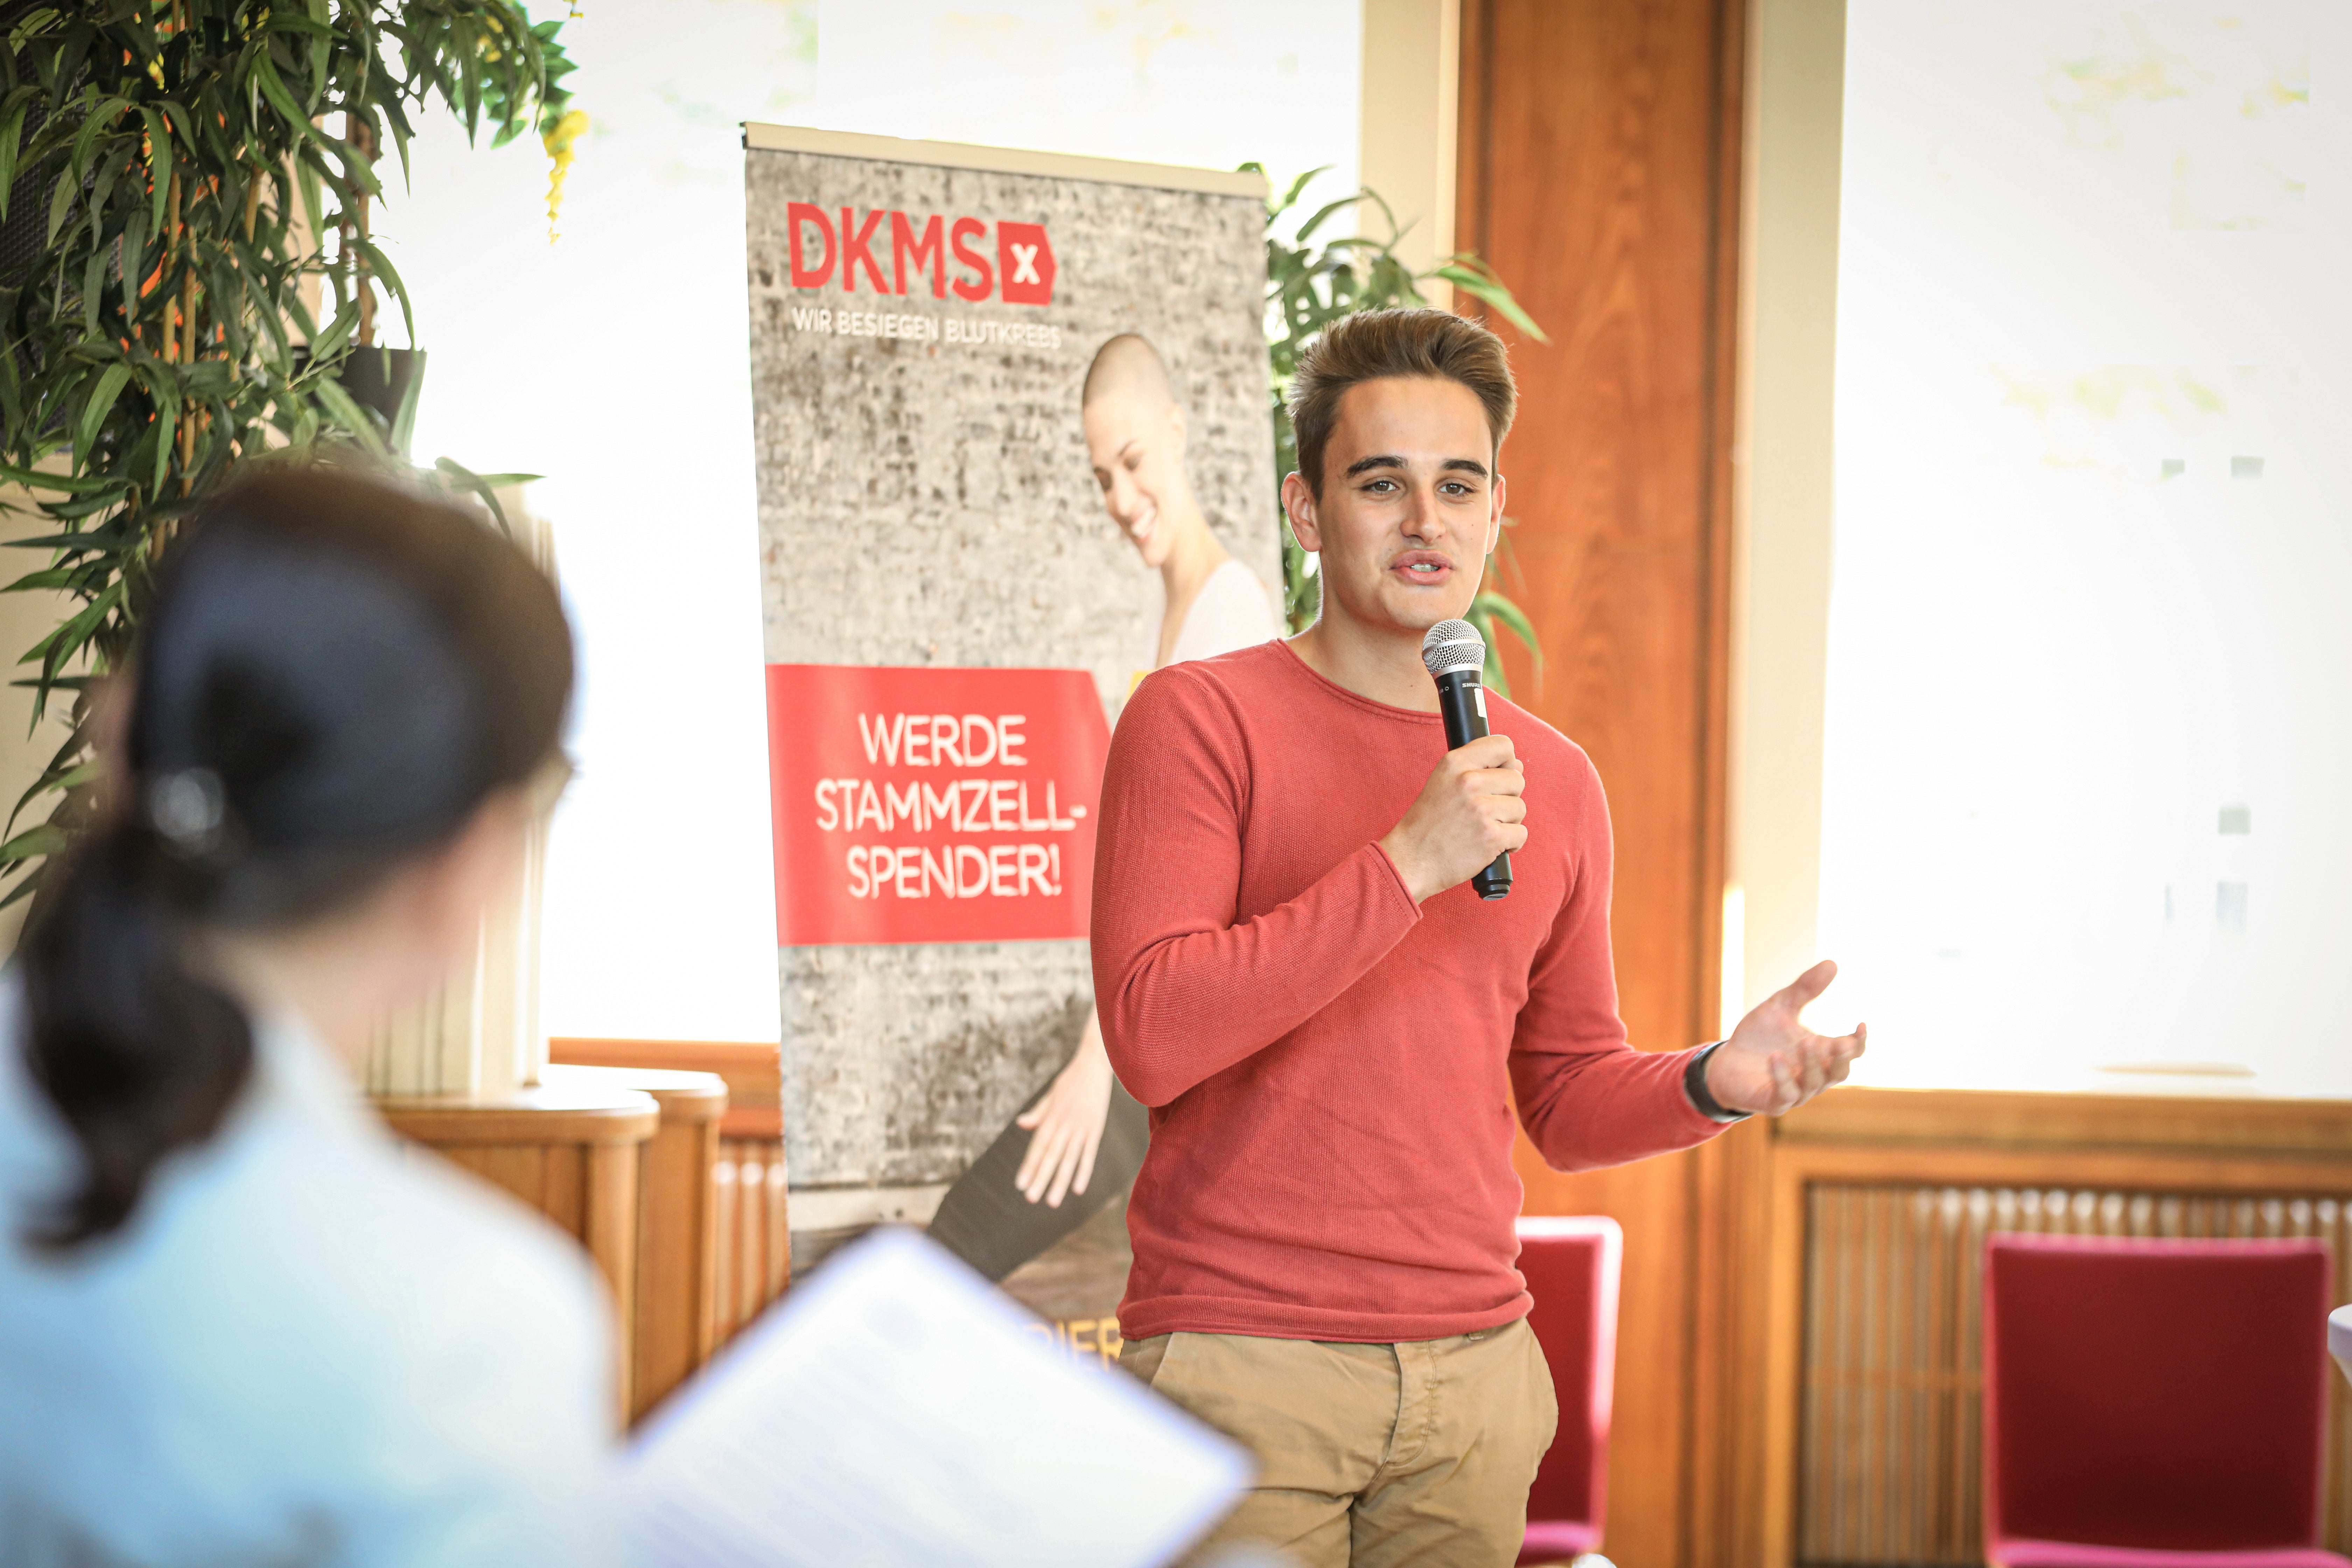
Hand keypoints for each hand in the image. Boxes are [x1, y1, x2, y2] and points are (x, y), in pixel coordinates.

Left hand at [1014, 1013, 1115, 1206]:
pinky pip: (1089, 1153)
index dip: (1029, 1166)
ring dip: (1060, 1181)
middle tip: (1031, 1199)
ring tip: (1051, 1201)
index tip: (1020, 1184)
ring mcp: (1081, 1127)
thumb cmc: (1071, 1079)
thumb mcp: (1051, 1094)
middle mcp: (1065, 1124)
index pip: (1037, 1146)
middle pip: (1051, 1156)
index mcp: (1051, 1116)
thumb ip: (1038, 1113)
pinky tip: (1078, 1188)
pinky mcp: (1096, 1128)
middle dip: (1040, 1178)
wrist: (1096, 1063)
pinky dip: (1084, 1171)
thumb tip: (1020, 1124)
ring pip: (1069, 1159)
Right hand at [1377, 733, 1527, 902]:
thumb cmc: (1427, 824)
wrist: (1411, 860)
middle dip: (1507, 797)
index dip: (1506, 763)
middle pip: (1517, 779)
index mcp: (1455, 762)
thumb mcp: (1442, 782)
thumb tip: (1517, 765)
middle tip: (1484, 812)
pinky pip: (1521, 833)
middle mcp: (1468, 781)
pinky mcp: (1491, 836)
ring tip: (1483, 829)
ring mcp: (1481, 809)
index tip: (1497, 778)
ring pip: (1520, 807)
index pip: (1503, 746)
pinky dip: (1511, 843)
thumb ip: (1475, 768)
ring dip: (1508, 822)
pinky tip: (1490, 845)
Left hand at [1707, 959, 1866, 1115]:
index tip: (1861, 1025)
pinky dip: (1782, 1075)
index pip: (1850, 1051)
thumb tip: (1832, 963)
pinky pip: (1786, 1093)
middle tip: (1841, 1043)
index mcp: (1821, 1053)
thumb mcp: (1780, 1006)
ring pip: (1815, 1083)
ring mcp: (1796, 1091)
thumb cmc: (1759, 1036)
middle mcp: (1814, 1075)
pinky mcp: (1774, 1102)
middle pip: (1840, 1072)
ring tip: (1805, 1042)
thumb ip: (1805, 989)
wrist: (1726, 1061)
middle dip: (1842, 1058)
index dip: (1859, 1042)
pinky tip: (1775, 1057)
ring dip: (1812, 1064)